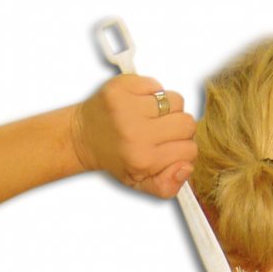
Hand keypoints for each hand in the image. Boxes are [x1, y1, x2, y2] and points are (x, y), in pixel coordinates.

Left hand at [70, 74, 197, 198]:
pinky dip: (153, 93)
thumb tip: (187, 168)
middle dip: (179, 128)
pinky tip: (139, 104)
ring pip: (177, 101)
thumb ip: (166, 186)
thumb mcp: (139, 184)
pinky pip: (158, 85)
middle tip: (160, 132)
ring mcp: (127, 107)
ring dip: (168, 109)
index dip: (183, 150)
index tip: (170, 149)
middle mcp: (135, 133)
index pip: (190, 150)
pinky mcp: (122, 86)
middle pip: (188, 123)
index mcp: (143, 159)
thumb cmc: (115, 159)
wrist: (82, 136)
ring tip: (150, 117)